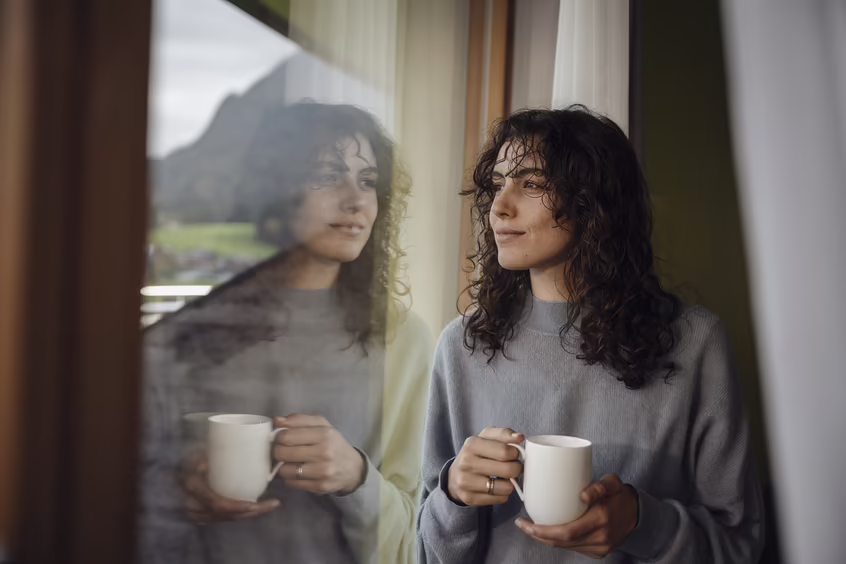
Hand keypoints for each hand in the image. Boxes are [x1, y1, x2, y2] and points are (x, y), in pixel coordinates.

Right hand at [180, 450, 278, 523]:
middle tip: (272, 504)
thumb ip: (202, 456)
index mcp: (193, 487)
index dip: (237, 507)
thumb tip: (204, 465)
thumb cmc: (193, 455)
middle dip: (251, 512)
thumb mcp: (197, 451)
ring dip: (249, 515)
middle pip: (227, 515)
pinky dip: (241, 515)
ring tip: (269, 505)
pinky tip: (256, 509)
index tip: (256, 504)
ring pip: (227, 519)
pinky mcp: (202, 515)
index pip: (217, 504)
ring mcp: (196, 513)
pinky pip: (223, 519)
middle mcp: (192, 504)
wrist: (181, 466)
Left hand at [272, 414, 364, 494]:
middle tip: (283, 450)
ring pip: (285, 470)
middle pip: (282, 453)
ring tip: (290, 462)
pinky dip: (290, 478)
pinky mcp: (320, 487)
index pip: (286, 436)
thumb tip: (277, 421)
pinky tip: (297, 472)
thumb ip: (299, 420)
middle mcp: (324, 452)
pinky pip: (292, 483)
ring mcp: (322, 471)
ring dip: (283, 466)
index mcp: (324, 433)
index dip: (279, 437)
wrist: (353, 468)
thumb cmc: (333, 443)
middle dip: (278, 451)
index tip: (282, 438)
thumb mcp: (322, 426)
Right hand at [447, 427, 524, 505]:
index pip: (505, 451)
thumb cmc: (476, 454)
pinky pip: (500, 499)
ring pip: (506, 488)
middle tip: (513, 467)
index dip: (516, 453)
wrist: (455, 476)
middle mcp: (467, 463)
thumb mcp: (486, 438)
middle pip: (509, 470)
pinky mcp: (470, 498)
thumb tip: (520, 437)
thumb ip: (504, 434)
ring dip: (510, 483)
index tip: (514, 454)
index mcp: (472, 444)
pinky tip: (496, 487)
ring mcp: (466, 482)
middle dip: (517, 469)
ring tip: (504, 478)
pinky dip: (503, 494)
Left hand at [515, 474, 638, 558]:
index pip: (566, 532)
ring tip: (530, 527)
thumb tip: (582, 494)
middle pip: (561, 542)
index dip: (542, 531)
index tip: (525, 522)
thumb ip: (599, 486)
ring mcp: (600, 547)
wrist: (638, 513)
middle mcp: (600, 537)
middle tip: (522, 524)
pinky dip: (558, 541)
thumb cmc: (620, 495)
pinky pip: (573, 547)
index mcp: (601, 519)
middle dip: (538, 535)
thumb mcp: (612, 483)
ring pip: (565, 547)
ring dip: (545, 539)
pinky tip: (547, 532)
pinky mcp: (598, 552)